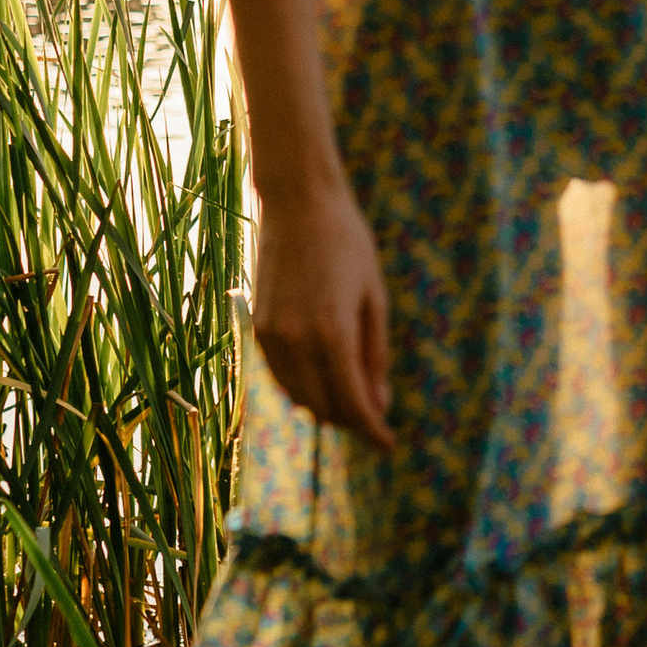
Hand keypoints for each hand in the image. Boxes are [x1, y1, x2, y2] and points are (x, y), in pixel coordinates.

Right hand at [253, 170, 393, 447]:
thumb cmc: (347, 244)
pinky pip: (281, 376)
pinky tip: (324, 377)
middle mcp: (296, 342)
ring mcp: (272, 336)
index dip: (372, 430)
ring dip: (326, 406)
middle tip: (375, 417)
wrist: (298, 203)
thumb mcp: (374, 298)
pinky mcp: (259, 327)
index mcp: (332, 334)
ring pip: (299, 396)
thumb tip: (377, 403)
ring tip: (352, 397)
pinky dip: (303, 386)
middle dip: (351, 420)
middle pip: (324, 408)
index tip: (388, 443)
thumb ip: (374, 355)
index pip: (352, 404)